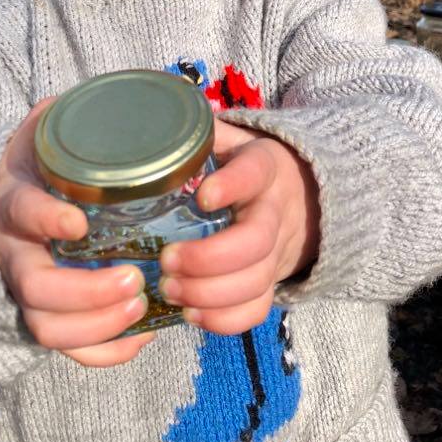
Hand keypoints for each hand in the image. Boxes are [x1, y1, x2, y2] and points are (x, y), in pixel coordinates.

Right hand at [0, 99, 155, 366]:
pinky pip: (64, 349)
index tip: (79, 222)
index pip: (22, 213)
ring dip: (96, 326)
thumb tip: (135, 90)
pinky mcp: (44, 311)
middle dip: (84, 293)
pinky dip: (102, 351)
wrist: (4, 196)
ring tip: (141, 306)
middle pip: (34, 287)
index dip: (46, 219)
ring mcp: (26, 284)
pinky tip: (141, 337)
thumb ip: (74, 113)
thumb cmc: (41, 161)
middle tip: (134, 279)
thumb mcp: (47, 129)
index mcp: (15, 199)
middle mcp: (14, 249)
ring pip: (45, 325)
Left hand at [158, 118, 319, 334]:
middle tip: (167, 260)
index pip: (255, 172)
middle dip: (209, 258)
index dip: (232, 186)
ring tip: (169, 289)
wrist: (295, 194)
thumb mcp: (226, 138)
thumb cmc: (239, 164)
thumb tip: (146, 122)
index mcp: (262, 165)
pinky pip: (258, 309)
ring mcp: (277, 250)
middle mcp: (275, 209)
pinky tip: (190, 314)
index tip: (202, 197)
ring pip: (257, 281)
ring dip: (209, 293)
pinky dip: (224, 319)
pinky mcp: (271, 282)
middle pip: (256, 241)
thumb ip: (195, 132)